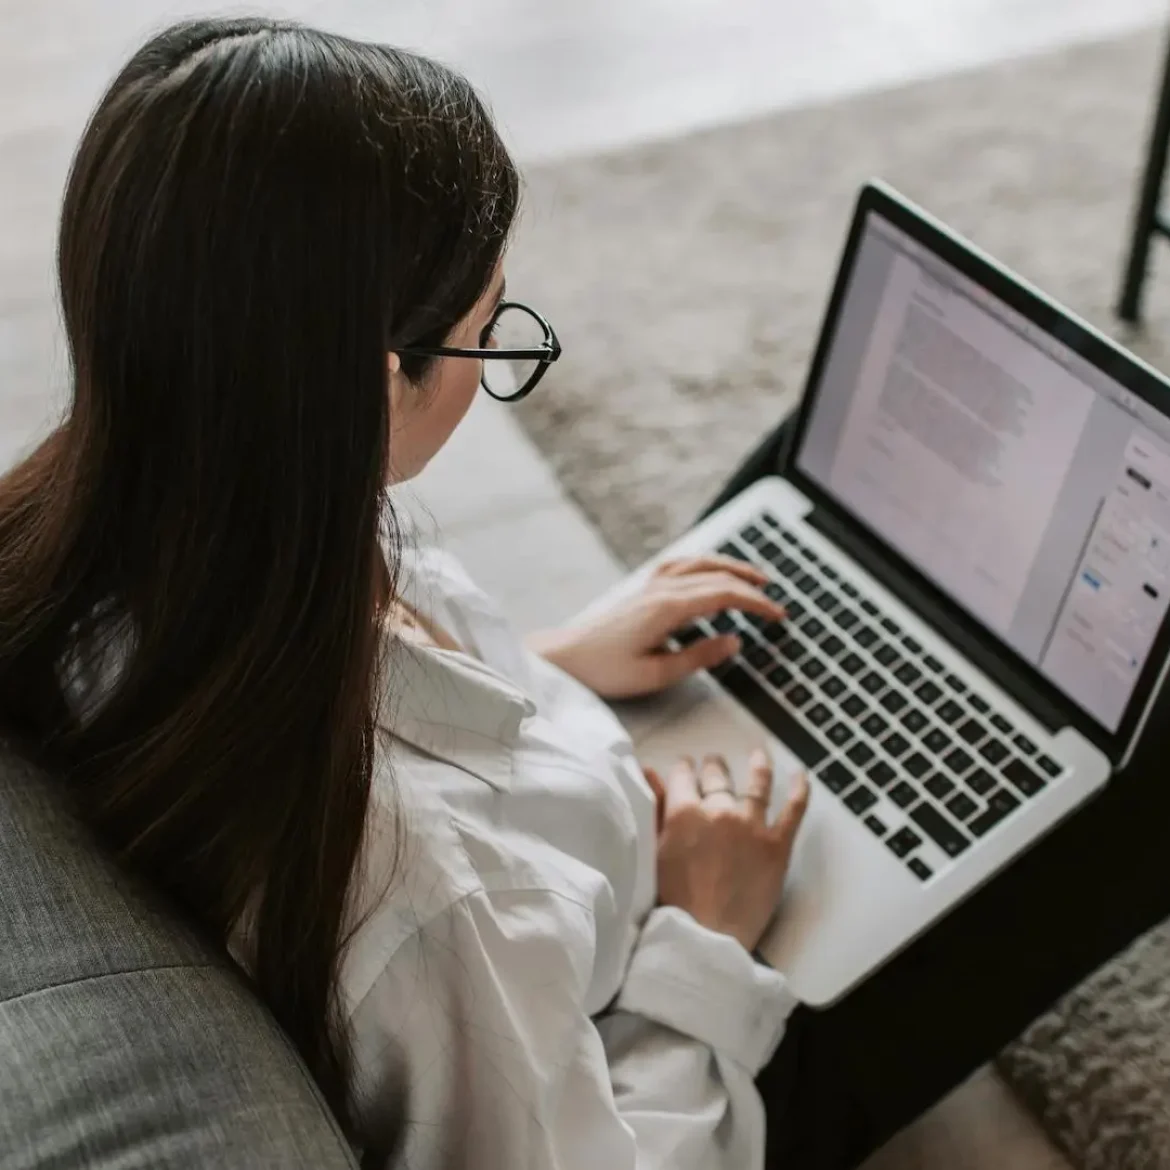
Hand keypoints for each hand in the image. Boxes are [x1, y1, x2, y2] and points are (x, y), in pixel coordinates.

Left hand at [526, 555, 786, 698]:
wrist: (564, 658)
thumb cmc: (604, 670)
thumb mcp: (656, 674)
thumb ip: (699, 656)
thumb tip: (733, 641)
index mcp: (668, 608)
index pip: (724, 595)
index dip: (756, 604)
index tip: (778, 615)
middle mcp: (660, 589)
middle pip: (717, 576)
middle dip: (751, 586)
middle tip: (775, 602)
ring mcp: (650, 585)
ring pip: (700, 564)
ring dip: (731, 567)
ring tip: (755, 577)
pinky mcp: (642, 589)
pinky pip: (680, 565)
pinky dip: (704, 564)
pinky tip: (711, 570)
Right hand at [651, 750, 808, 952]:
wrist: (704, 938)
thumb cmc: (673, 902)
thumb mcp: (654, 851)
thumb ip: (654, 809)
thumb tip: (649, 773)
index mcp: (683, 812)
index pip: (684, 776)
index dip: (684, 770)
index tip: (686, 768)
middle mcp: (719, 811)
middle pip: (717, 776)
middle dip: (714, 768)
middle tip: (713, 764)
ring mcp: (751, 826)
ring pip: (756, 784)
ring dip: (757, 766)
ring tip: (757, 756)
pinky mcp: (777, 846)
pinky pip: (793, 810)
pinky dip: (799, 789)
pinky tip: (800, 776)